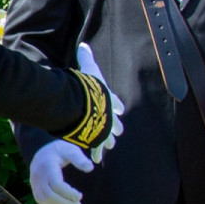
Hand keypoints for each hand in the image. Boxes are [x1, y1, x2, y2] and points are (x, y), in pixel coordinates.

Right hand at [30, 140, 92, 203]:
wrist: (42, 149)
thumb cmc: (60, 150)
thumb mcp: (71, 150)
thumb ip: (79, 159)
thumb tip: (90, 167)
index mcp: (47, 165)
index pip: (56, 184)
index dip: (68, 193)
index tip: (80, 195)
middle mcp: (38, 174)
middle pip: (49, 194)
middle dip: (64, 203)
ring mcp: (34, 180)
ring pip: (42, 198)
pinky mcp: (33, 185)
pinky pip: (38, 199)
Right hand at [75, 43, 124, 162]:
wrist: (89, 105)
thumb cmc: (90, 88)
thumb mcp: (89, 70)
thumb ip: (86, 58)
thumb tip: (84, 44)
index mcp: (110, 101)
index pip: (116, 103)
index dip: (117, 105)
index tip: (120, 109)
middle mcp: (111, 117)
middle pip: (116, 124)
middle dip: (116, 127)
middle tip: (117, 132)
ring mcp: (105, 129)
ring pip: (108, 138)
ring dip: (107, 142)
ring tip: (107, 147)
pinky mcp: (97, 140)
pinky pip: (96, 148)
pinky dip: (95, 152)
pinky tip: (95, 159)